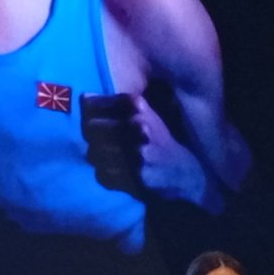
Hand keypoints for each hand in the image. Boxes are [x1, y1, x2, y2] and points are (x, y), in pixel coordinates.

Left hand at [80, 92, 208, 204]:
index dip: (87, 115)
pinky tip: (121, 174)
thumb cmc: (161, 141)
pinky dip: (107, 176)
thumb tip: (84, 97)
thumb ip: (116, 105)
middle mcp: (138, 125)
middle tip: (103, 144)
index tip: (92, 120)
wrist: (189, 175)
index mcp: (138, 105)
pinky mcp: (138, 176)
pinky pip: (102, 175)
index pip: (91, 105)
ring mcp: (138, 152)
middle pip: (90, 128)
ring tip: (115, 160)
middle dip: (92, 137)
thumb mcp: (145, 115)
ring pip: (93, 153)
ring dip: (99, 158)